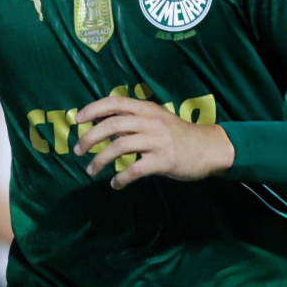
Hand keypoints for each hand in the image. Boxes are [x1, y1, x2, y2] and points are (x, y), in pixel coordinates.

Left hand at [74, 97, 234, 189]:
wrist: (209, 148)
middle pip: (113, 125)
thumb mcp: (156, 119)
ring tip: (91, 170)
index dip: (94, 108)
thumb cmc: (178, 134)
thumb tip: (101, 123)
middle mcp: (151, 122)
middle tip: (78, 150)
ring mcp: (158, 141)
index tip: (78, 119)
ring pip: (121, 146)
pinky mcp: (164, 160)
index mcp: (147, 109)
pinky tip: (115, 184)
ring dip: (101, 159)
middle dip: (91, 137)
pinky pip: (136, 169)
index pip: (116, 102)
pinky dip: (121, 178)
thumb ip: (133, 119)